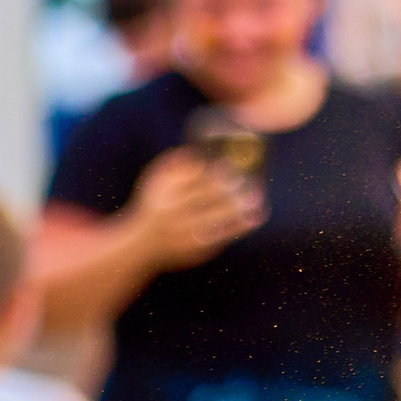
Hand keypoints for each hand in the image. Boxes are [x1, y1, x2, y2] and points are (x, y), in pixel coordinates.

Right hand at [129, 148, 261, 270]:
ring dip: (241, 205)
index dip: (213, 172)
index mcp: (163, 193)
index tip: (229, 164)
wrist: (143, 244)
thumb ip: (173, 166)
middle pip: (207, 197)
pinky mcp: (198, 248)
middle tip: (246, 179)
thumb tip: (196, 151)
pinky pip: (226, 235)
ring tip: (257, 194)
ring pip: (219, 216)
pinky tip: (257, 214)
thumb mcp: (155, 183)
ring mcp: (186, 232)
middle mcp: (173, 213)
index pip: (191, 180)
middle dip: (229, 187)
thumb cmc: (155, 206)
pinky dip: (243, 224)